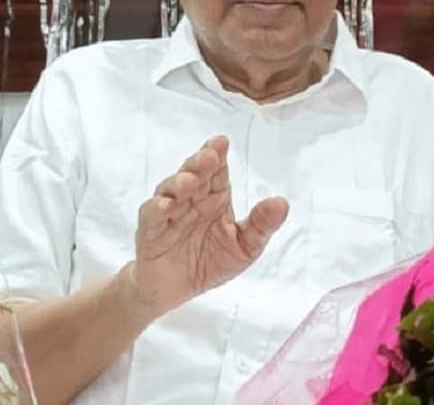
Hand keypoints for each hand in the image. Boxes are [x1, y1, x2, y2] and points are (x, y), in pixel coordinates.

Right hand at [130, 135, 287, 314]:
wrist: (175, 291)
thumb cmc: (209, 262)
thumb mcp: (244, 248)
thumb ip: (261, 226)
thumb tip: (282, 203)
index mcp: (214, 197)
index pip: (217, 171)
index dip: (217, 155)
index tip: (222, 142)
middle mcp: (190, 199)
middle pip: (193, 174)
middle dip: (199, 163)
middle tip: (209, 155)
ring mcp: (168, 212)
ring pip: (170, 189)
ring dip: (179, 183)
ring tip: (189, 180)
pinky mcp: (150, 231)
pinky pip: (152, 216)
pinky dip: (157, 209)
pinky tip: (165, 205)